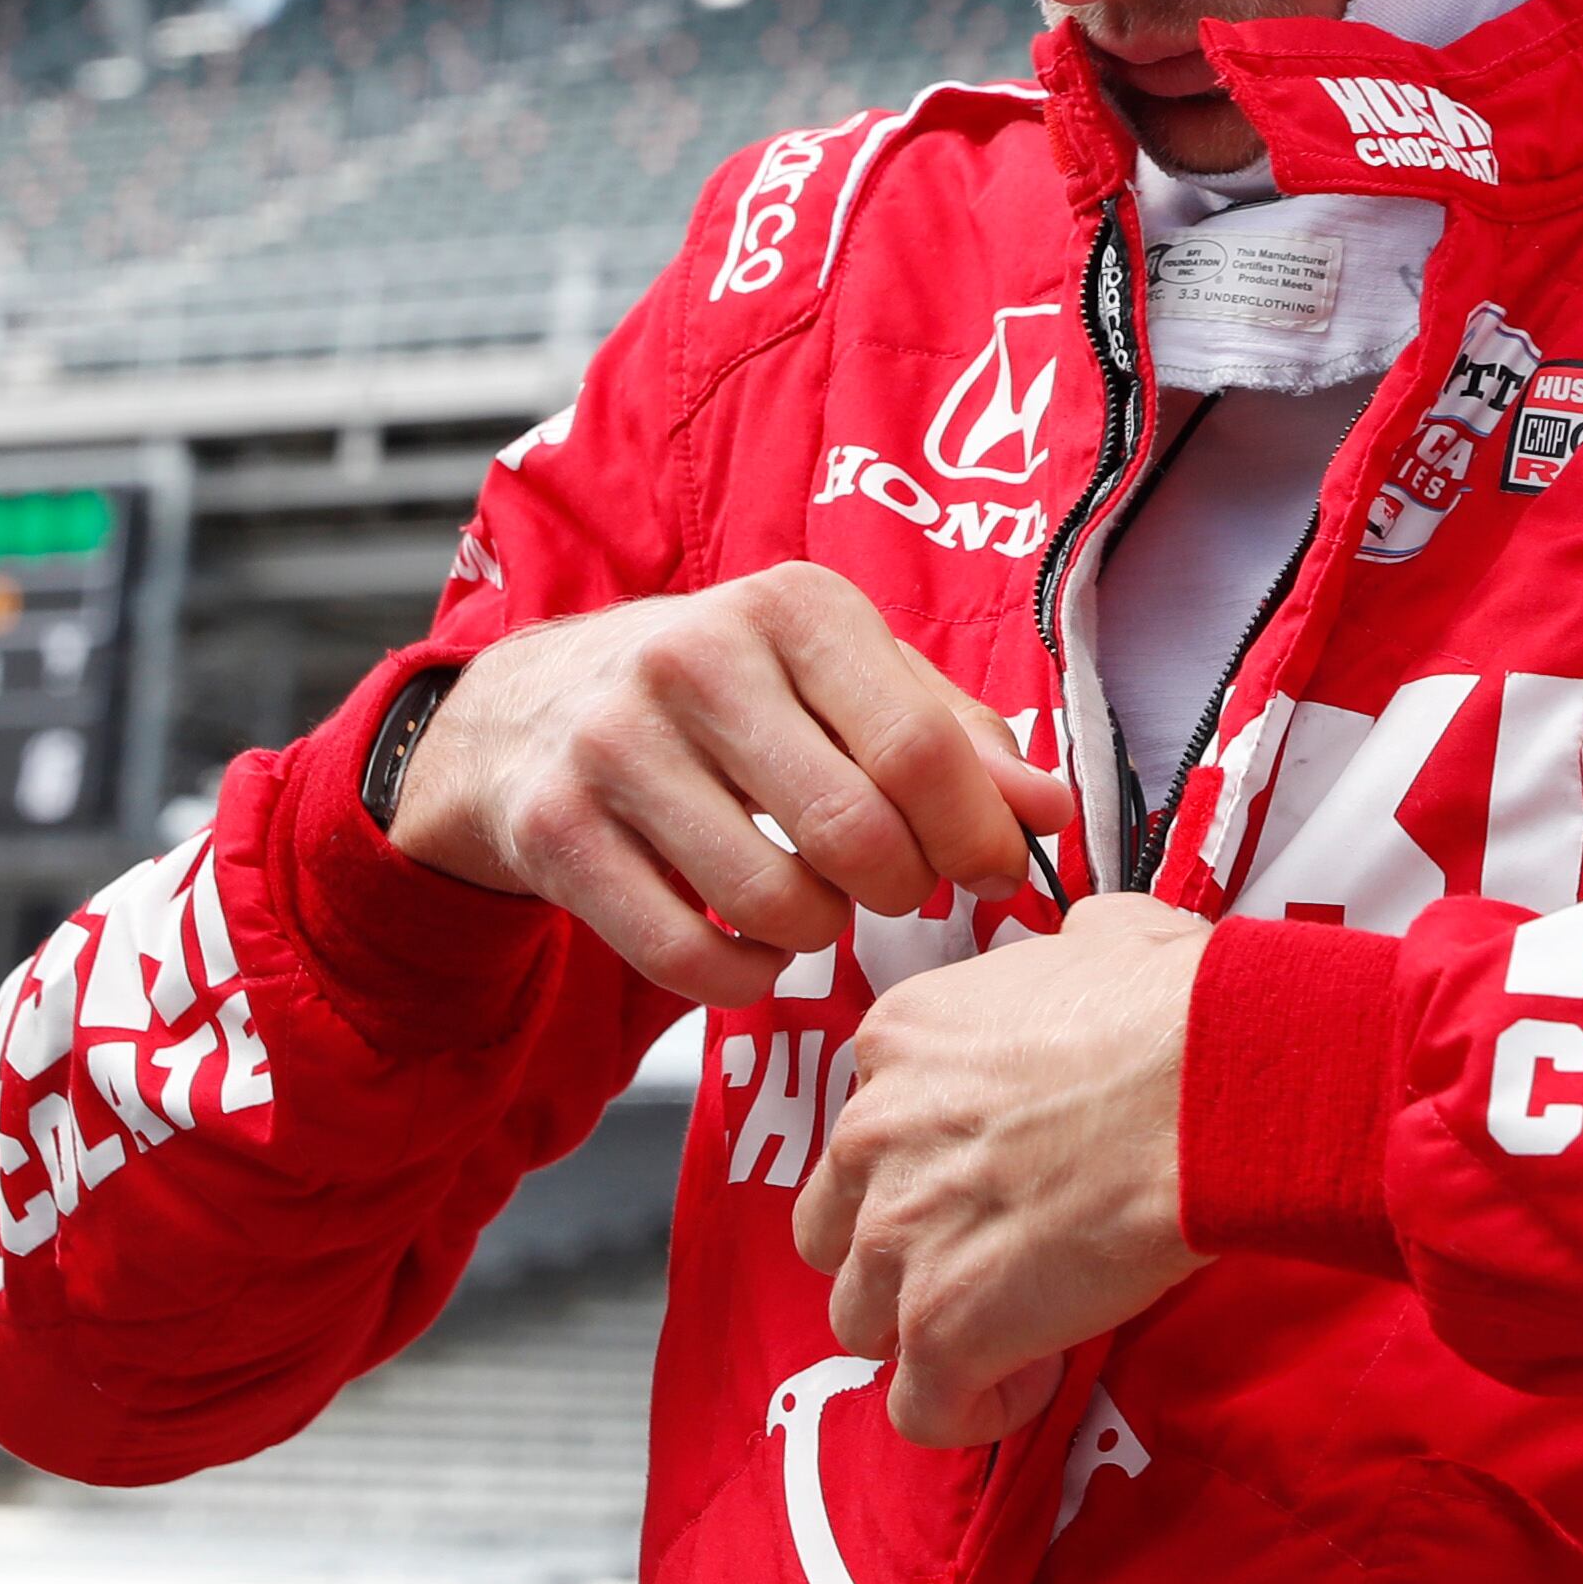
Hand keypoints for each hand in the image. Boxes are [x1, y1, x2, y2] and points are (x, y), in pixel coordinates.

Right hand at [384, 562, 1071, 1006]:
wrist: (533, 706)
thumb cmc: (728, 692)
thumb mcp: (842, 673)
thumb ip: (953, 734)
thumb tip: (1049, 811)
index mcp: (790, 607)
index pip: (922, 750)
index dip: (976, 833)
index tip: (990, 866)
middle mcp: (696, 659)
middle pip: (858, 834)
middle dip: (904, 887)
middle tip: (900, 885)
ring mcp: (615, 745)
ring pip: (779, 904)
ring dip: (824, 932)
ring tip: (819, 900)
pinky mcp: (555, 830)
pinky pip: (688, 957)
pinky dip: (745, 977)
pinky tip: (755, 945)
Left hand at [793, 894, 1211, 1446]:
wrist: (1213, 1084)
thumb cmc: (1177, 1010)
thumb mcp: (1106, 935)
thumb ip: (1065, 953)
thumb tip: (1088, 953)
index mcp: (899, 1041)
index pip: (870, 1125)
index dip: (932, 1161)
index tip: (997, 1180)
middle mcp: (873, 1136)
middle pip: (838, 1227)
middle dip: (901, 1250)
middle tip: (986, 1256)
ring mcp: (898, 1237)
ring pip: (859, 1321)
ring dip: (927, 1329)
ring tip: (1012, 1327)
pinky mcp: (943, 1328)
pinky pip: (920, 1409)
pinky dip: (968, 1408)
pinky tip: (1032, 1378)